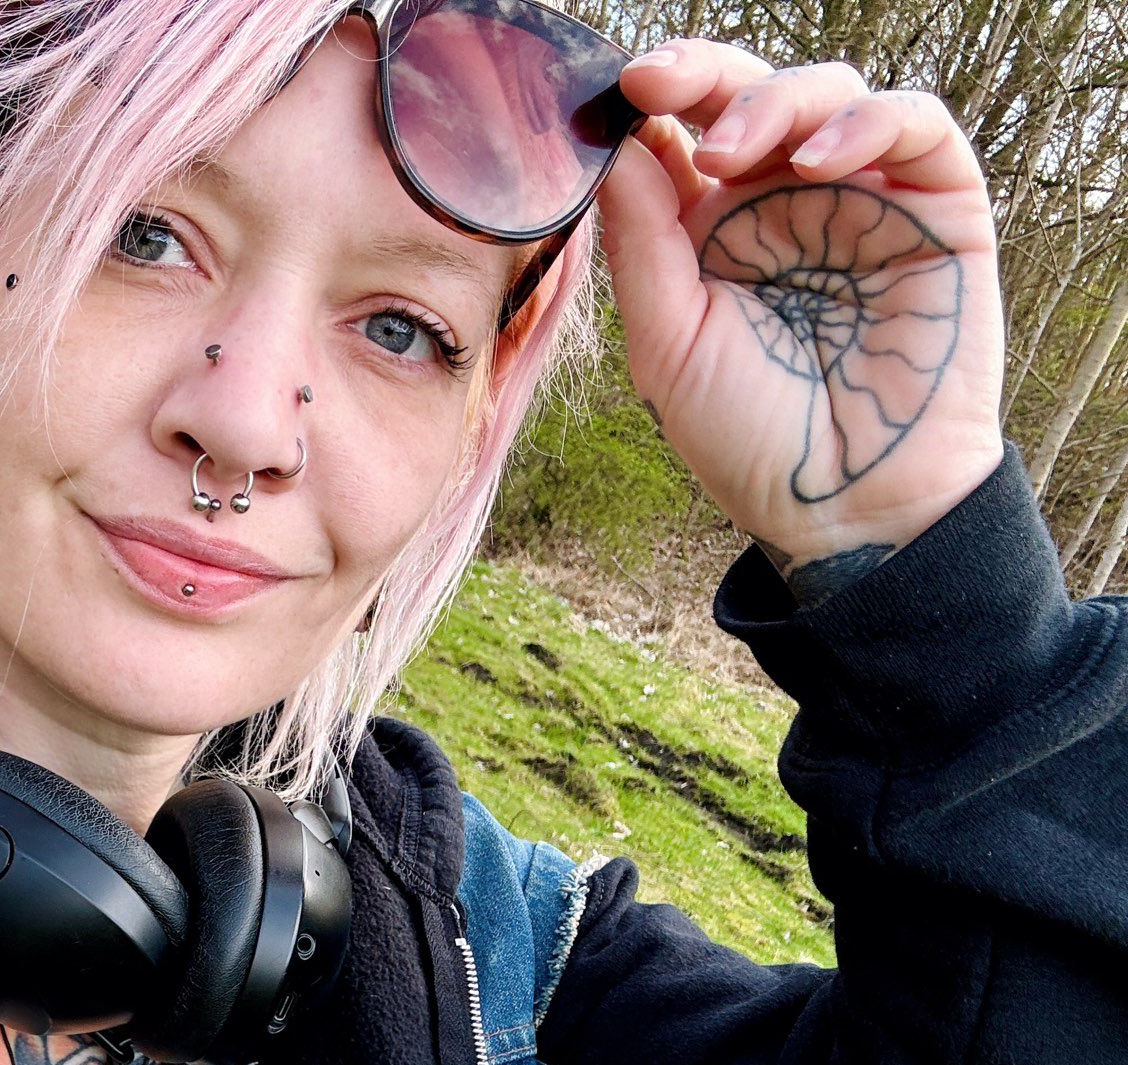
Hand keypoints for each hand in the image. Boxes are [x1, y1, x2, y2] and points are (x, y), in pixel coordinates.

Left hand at [597, 40, 1006, 604]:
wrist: (845, 505)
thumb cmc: (749, 438)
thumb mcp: (669, 342)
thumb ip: (643, 243)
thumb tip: (615, 142)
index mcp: (712, 228)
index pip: (682, 132)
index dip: (652, 98)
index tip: (615, 90)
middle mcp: (784, 200)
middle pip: (748, 94)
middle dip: (702, 73)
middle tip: (656, 80)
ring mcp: (862, 195)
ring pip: (826, 92)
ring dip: (773, 100)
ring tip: (729, 150)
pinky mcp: (937, 204)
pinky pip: (915, 122)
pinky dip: (867, 121)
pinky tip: (817, 160)